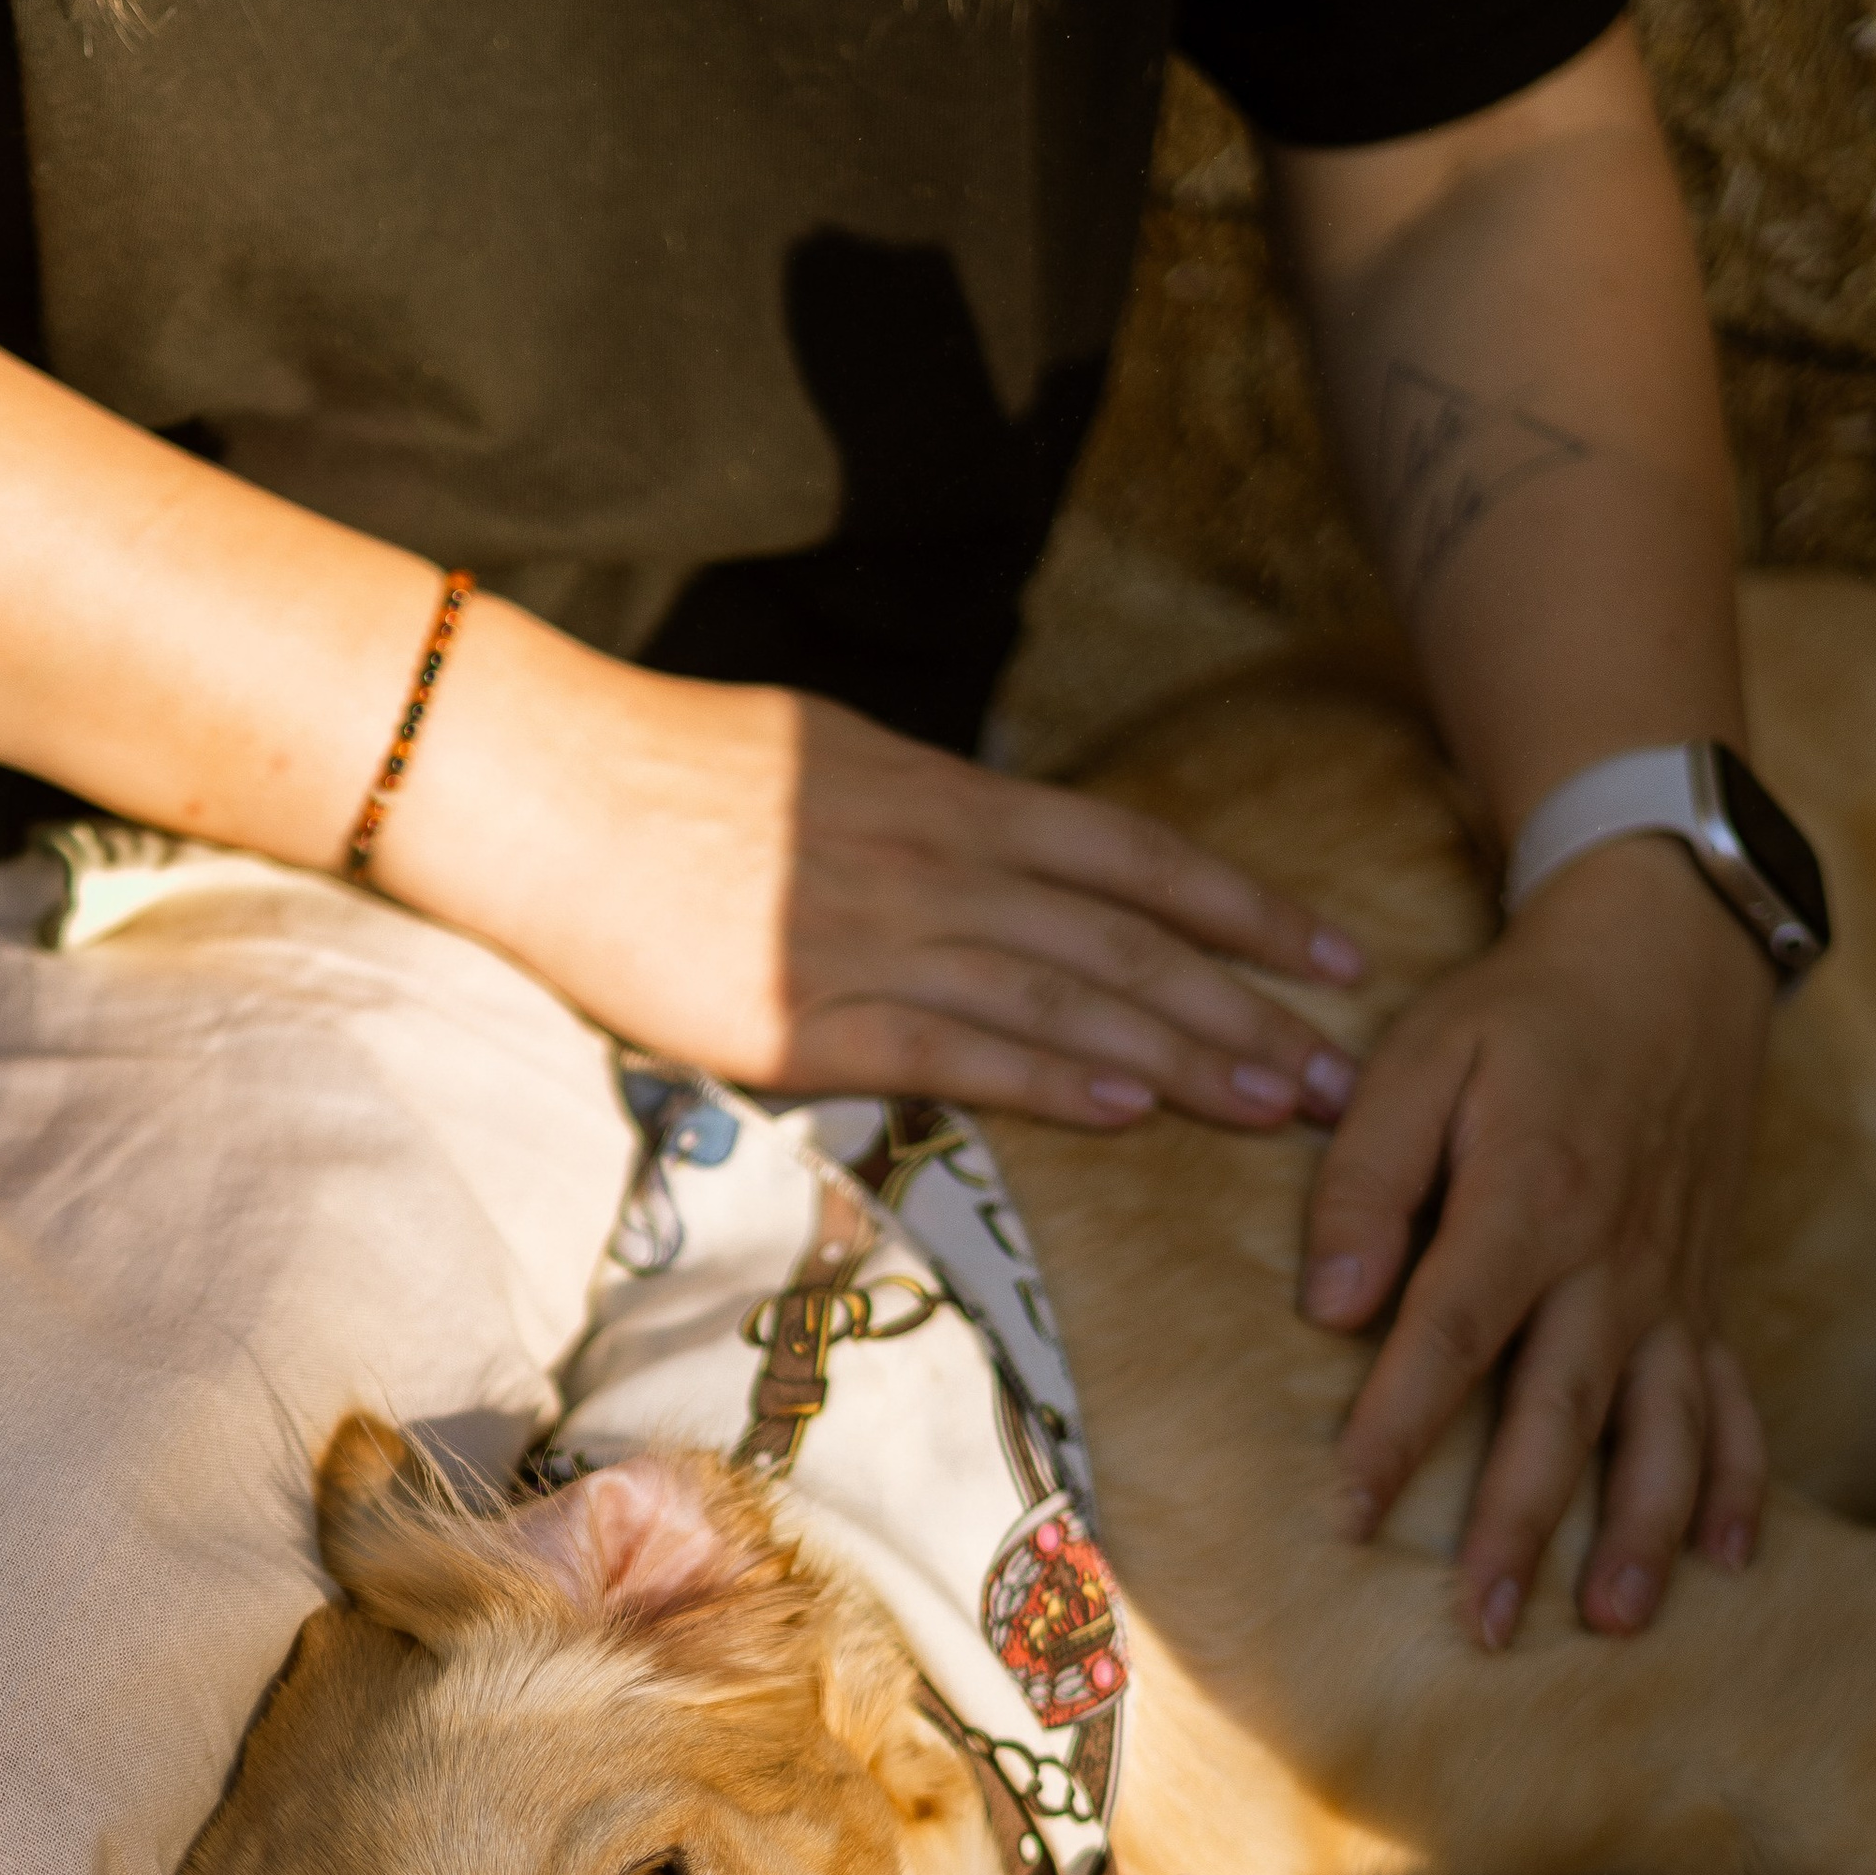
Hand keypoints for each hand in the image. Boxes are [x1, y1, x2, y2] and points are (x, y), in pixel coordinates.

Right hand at [386, 620, 1366, 1131]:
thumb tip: (973, 857)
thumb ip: (908, 821)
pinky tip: (1130, 1106)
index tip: (1332, 952)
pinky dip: (1051, 1074)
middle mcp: (933, 859)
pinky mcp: (803, 1012)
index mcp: (940, 795)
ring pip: (1067, 995)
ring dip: (1183, 1054)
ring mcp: (871, 936)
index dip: (1243, 905)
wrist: (530, 782)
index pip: (1130, 853)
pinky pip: (955, 1046)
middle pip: (1128, 934)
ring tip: (1278, 1104)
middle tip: (1346, 1064)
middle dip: (1248, 1002)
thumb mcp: (813, 767)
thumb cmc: (654, 776)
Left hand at [1302, 840, 1773, 1643]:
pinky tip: (1728, 1558)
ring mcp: (1669, 1286)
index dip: (1395, 1429)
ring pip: (1661, 1425)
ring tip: (1608, 1619)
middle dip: (1519, 1523)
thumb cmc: (1522, 1015)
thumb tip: (1329, 1305)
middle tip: (1481, 1622)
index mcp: (1529, 1199)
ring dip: (1639, 1528)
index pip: (1450, 1337)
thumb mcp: (1421, 1060)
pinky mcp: (1704, 1294)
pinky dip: (1736, 1479)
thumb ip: (1366, 1181)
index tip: (1347, 1513)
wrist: (1667, 958)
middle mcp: (1610, 1260)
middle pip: (1563, 1410)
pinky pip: (1730, 1399)